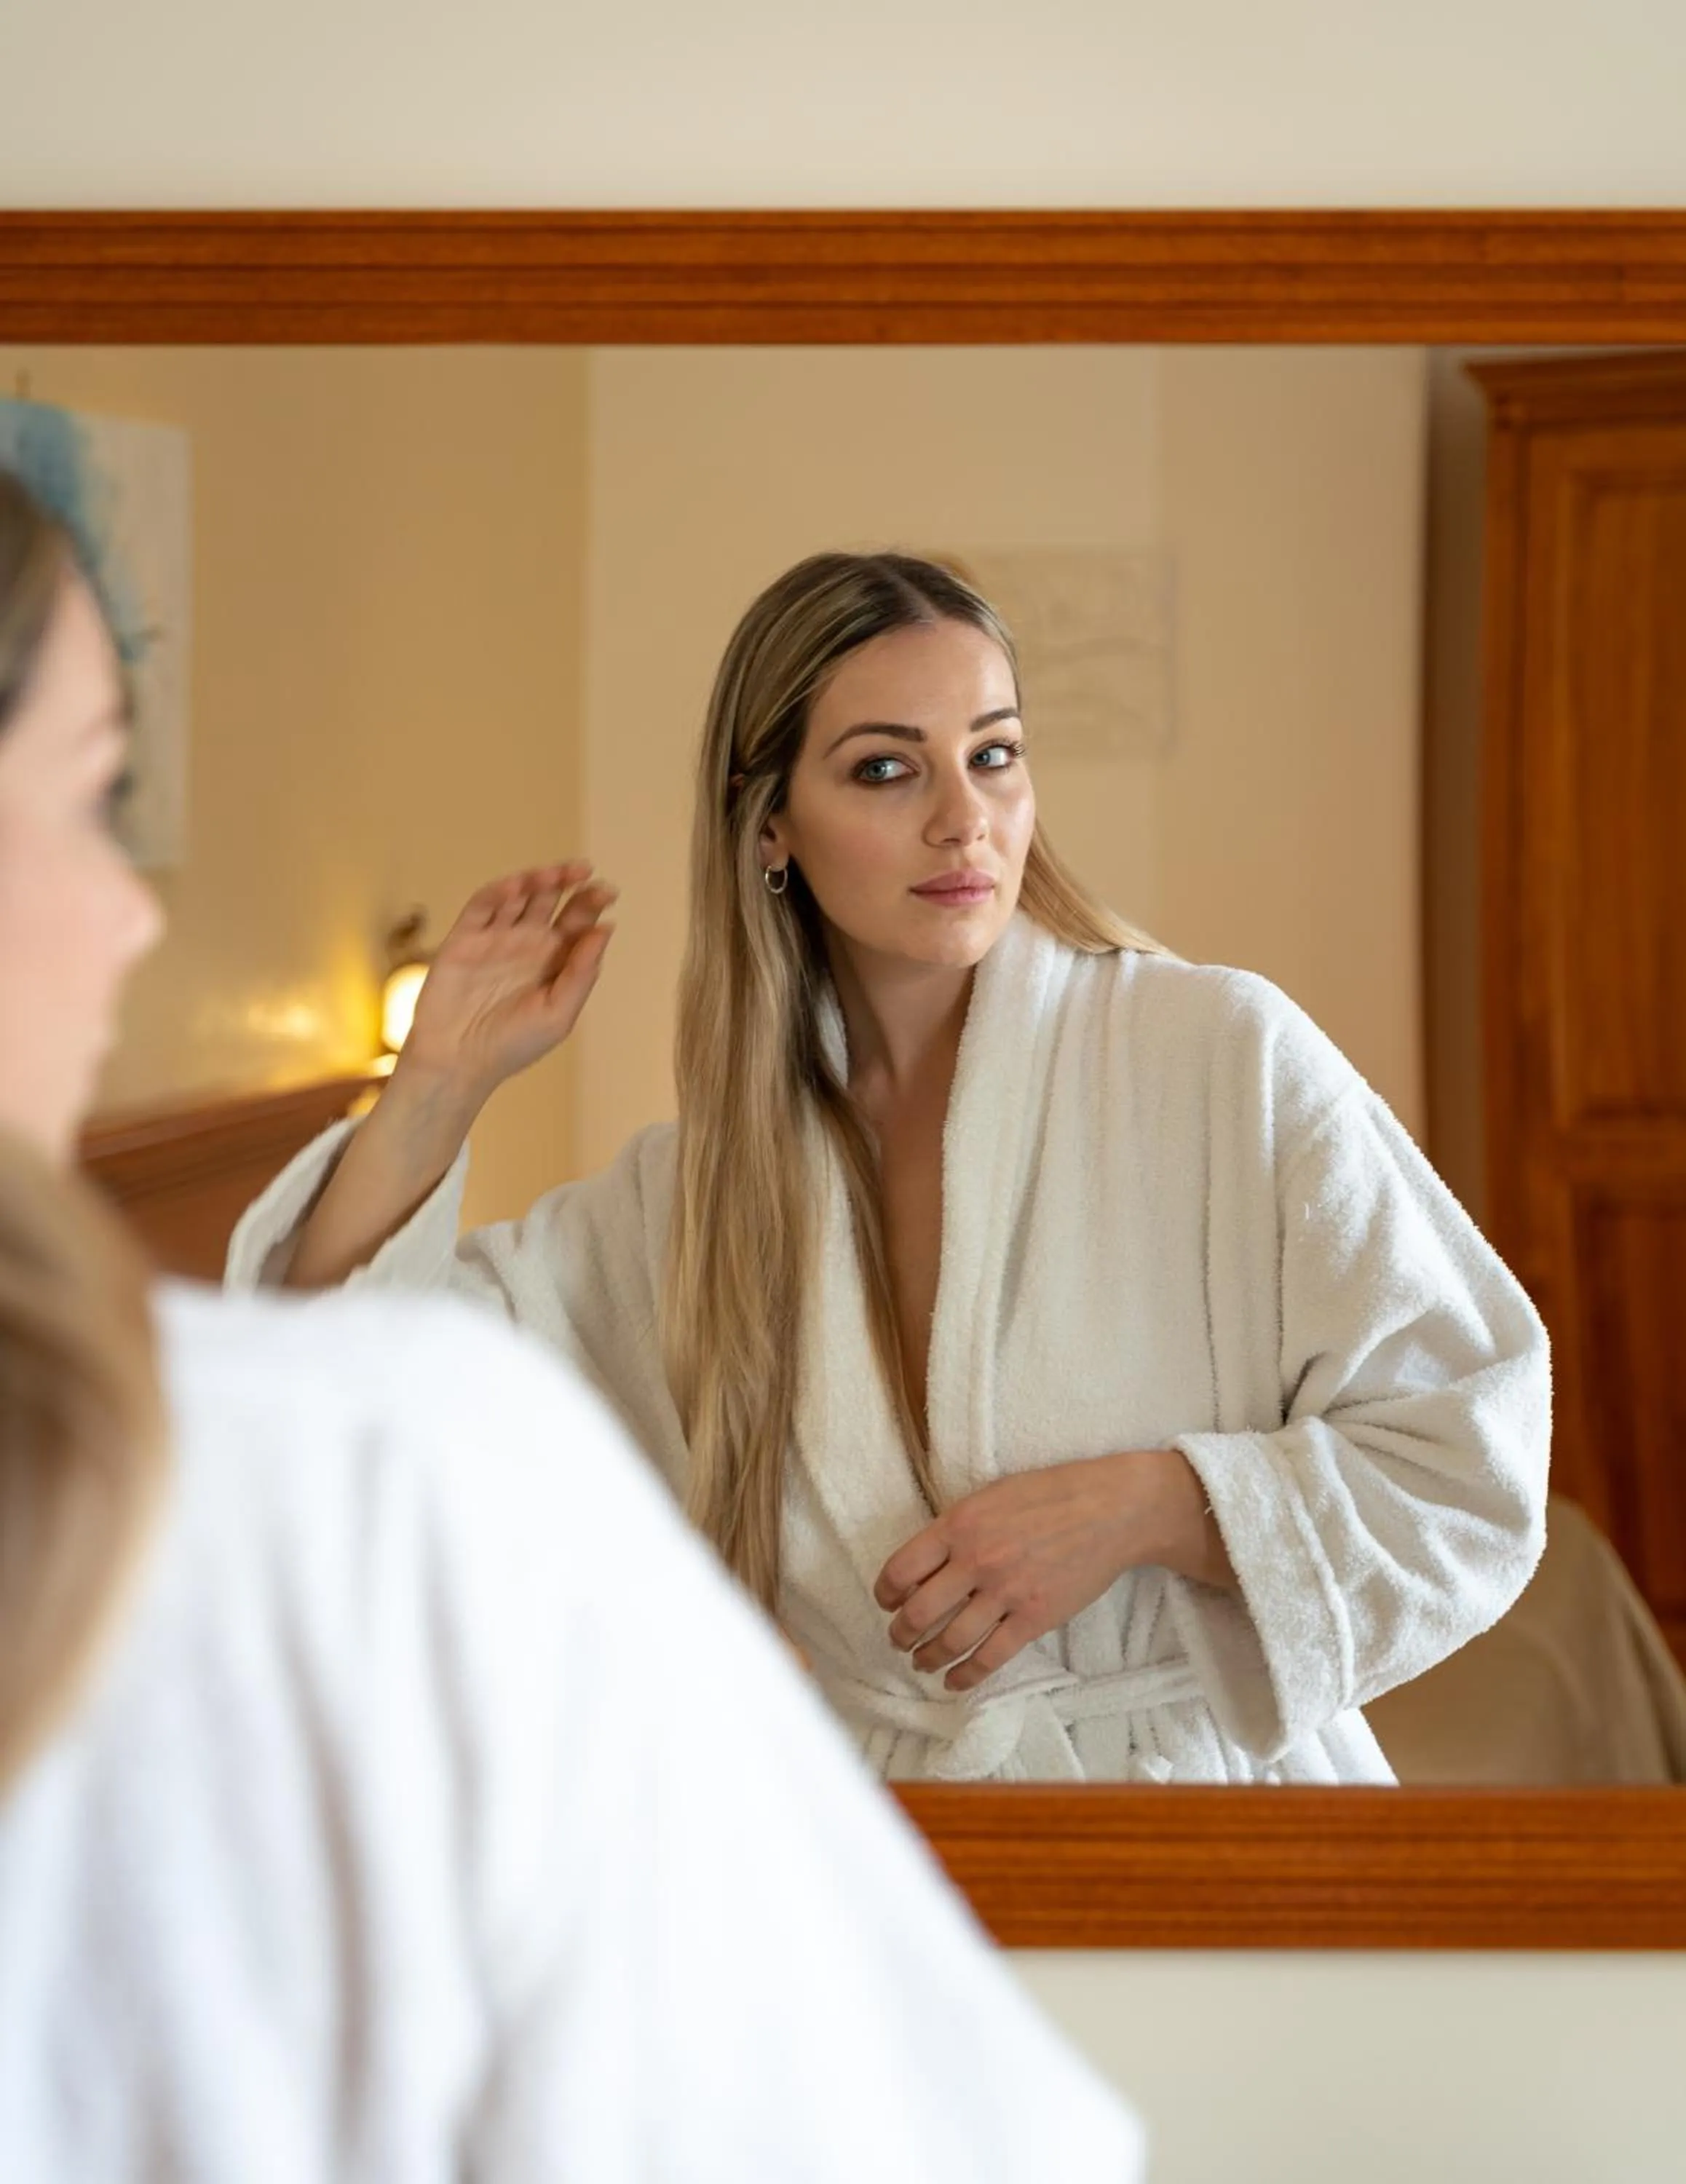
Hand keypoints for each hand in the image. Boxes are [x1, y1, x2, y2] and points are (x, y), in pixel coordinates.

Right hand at [396, 862, 614, 1104]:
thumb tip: (605, 928)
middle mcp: (526, 945)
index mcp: (554, 963)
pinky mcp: (464, 938)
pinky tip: (517, 886)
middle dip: (568, 883)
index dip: (592, 904)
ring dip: (537, 880)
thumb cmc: (513, 1046)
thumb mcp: (558, 1014)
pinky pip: (482, 906)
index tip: (608, 893)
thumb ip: (581, 972)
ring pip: (519, 896)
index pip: (577, 923)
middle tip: (585, 871)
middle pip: (551, 901)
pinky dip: (498, 892)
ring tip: (554, 875)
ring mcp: (495, 939)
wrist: (457, 1062)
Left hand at [873, 1450, 1233, 1692]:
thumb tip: (926, 1561)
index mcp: (959, 1524)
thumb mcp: (992, 1495)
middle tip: (898, 1640)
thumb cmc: (1052, 1493)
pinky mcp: (1035, 1617)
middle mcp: (977, 1560)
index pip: (901, 1569)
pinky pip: (990, 1658)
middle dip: (900, 1634)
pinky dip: (966, 1675)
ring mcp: (1006, 1592)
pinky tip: (954, 1680)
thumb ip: (957, 1526)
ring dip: (927, 1658)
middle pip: (918, 1613)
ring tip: (921, 1662)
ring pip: (950, 1641)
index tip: (886, 1602)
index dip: (885, 1593)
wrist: (1112, 1509)